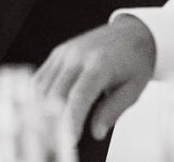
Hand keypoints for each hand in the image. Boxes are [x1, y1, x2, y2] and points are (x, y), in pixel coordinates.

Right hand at [34, 16, 155, 143]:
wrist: (131, 32)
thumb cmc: (134, 61)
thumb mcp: (133, 90)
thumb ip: (113, 111)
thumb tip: (96, 132)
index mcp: (99, 64)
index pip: (79, 96)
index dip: (71, 120)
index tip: (70, 140)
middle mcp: (77, 55)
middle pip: (56, 93)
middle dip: (53, 121)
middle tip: (58, 141)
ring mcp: (64, 52)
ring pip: (43, 85)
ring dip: (43, 109)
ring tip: (50, 130)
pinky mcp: (58, 52)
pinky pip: (41, 77)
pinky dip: (39, 96)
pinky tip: (45, 111)